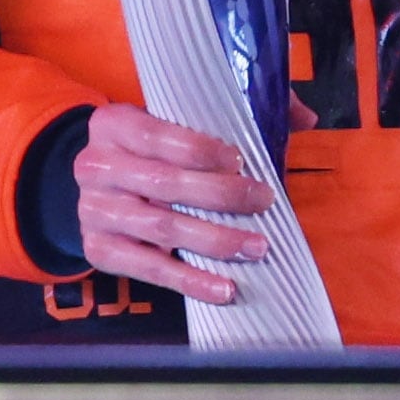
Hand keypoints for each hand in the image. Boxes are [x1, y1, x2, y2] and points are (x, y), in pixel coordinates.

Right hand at [72, 104, 267, 306]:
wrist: (101, 184)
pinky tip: (225, 288)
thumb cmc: (156, 149)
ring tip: (257, 247)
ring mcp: (93, 211)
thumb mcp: (179, 118)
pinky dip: (189, 281)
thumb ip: (239, 110)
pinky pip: (148, 269)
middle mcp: (95, 166)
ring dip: (215, 241)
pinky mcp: (98, 250)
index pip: (158, 136)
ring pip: (161, 228)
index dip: (203, 150)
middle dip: (222, 195)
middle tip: (265, 200)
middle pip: (165, 183)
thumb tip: (306, 118)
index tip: (242, 161)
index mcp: (113, 125)